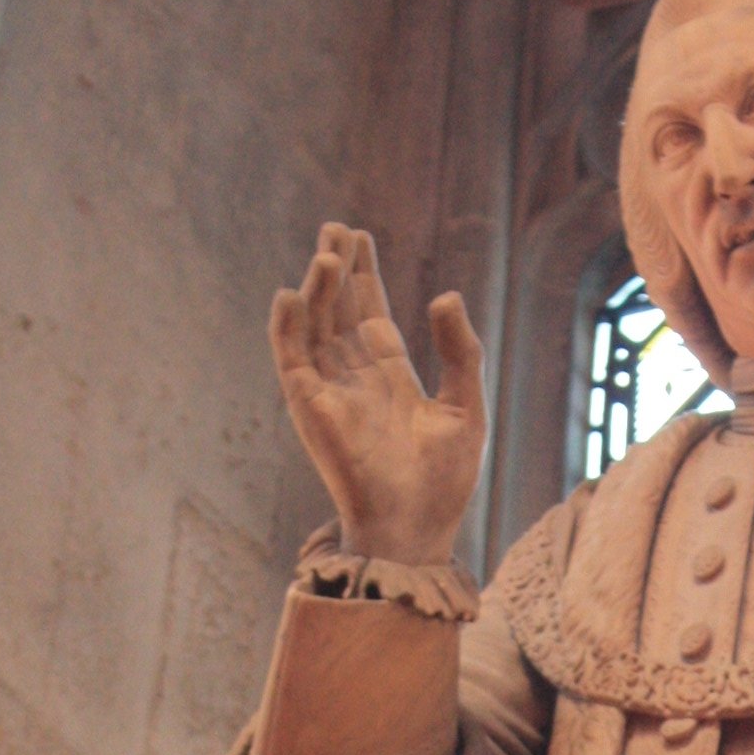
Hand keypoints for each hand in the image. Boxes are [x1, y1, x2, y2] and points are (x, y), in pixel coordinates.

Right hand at [269, 224, 485, 566]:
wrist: (415, 527)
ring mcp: (330, 393)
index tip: (360, 237)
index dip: (365, 277)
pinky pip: (291, 358)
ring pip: (316, 327)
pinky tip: (292, 293)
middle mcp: (355, 381)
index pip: (371, 316)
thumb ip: (459, 352)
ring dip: (319, 288)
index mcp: (391, 380)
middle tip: (336, 227)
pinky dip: (288, 325)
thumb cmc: (444, 483)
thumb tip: (446, 295)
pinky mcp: (309, 409)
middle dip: (338, 270)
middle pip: (340, 312)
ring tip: (329, 250)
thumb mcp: (465, 407)